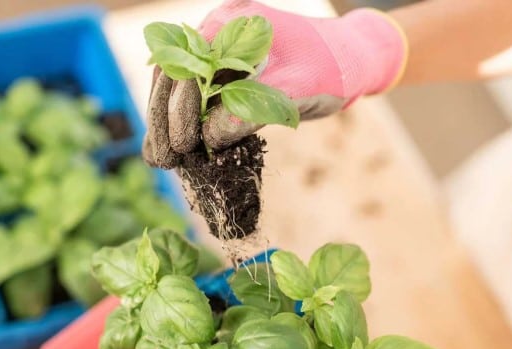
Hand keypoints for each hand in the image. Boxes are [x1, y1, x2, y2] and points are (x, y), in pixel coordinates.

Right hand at [143, 0, 406, 167]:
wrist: (352, 59)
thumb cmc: (330, 69)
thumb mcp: (296, 90)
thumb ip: (252, 110)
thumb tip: (210, 138)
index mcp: (230, 25)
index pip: (186, 65)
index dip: (176, 107)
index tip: (180, 144)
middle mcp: (217, 33)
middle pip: (172, 76)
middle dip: (164, 118)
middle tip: (163, 159)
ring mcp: (218, 51)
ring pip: (177, 87)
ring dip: (166, 122)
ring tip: (159, 159)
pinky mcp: (225, 71)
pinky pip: (194, 95)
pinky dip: (183, 121)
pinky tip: (173, 150)